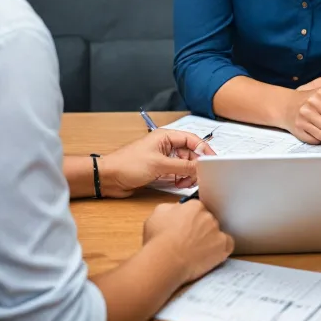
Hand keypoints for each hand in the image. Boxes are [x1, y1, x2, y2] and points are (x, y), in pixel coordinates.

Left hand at [99, 129, 215, 197]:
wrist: (107, 178)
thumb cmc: (128, 164)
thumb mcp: (159, 165)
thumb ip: (182, 166)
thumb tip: (201, 166)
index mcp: (166, 137)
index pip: (192, 139)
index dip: (204, 149)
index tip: (213, 160)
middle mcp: (166, 146)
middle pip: (190, 153)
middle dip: (195, 165)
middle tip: (199, 176)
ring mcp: (163, 158)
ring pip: (184, 164)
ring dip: (187, 173)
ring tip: (185, 182)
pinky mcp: (159, 170)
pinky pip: (177, 173)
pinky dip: (180, 179)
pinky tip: (178, 184)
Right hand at [143, 200, 233, 283]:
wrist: (165, 260)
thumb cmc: (158, 240)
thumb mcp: (157, 214)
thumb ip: (170, 208)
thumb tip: (176, 209)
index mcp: (194, 206)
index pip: (197, 210)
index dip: (190, 221)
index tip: (185, 229)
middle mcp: (208, 215)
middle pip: (207, 220)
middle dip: (200, 229)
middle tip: (189, 241)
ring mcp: (216, 230)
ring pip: (216, 232)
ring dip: (209, 239)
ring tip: (196, 252)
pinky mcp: (222, 246)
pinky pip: (228, 244)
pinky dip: (221, 249)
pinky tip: (211, 254)